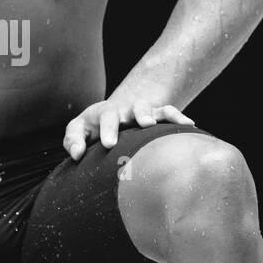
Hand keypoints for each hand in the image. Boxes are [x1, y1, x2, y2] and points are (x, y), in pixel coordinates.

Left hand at [63, 97, 194, 160]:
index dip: (107, 129)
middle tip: (142, 125)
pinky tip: (190, 125)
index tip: (108, 144)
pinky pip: (168, 113)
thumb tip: (76, 154)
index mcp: (105, 114)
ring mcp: (142, 112)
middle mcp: (125, 110)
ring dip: (156, 115)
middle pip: (132, 108)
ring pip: (151, 108)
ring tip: (159, 125)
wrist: (112, 115)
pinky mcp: (156, 116)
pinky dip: (178, 117)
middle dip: (137, 115)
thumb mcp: (78, 130)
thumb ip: (72, 140)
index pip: (106, 118)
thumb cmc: (92, 127)